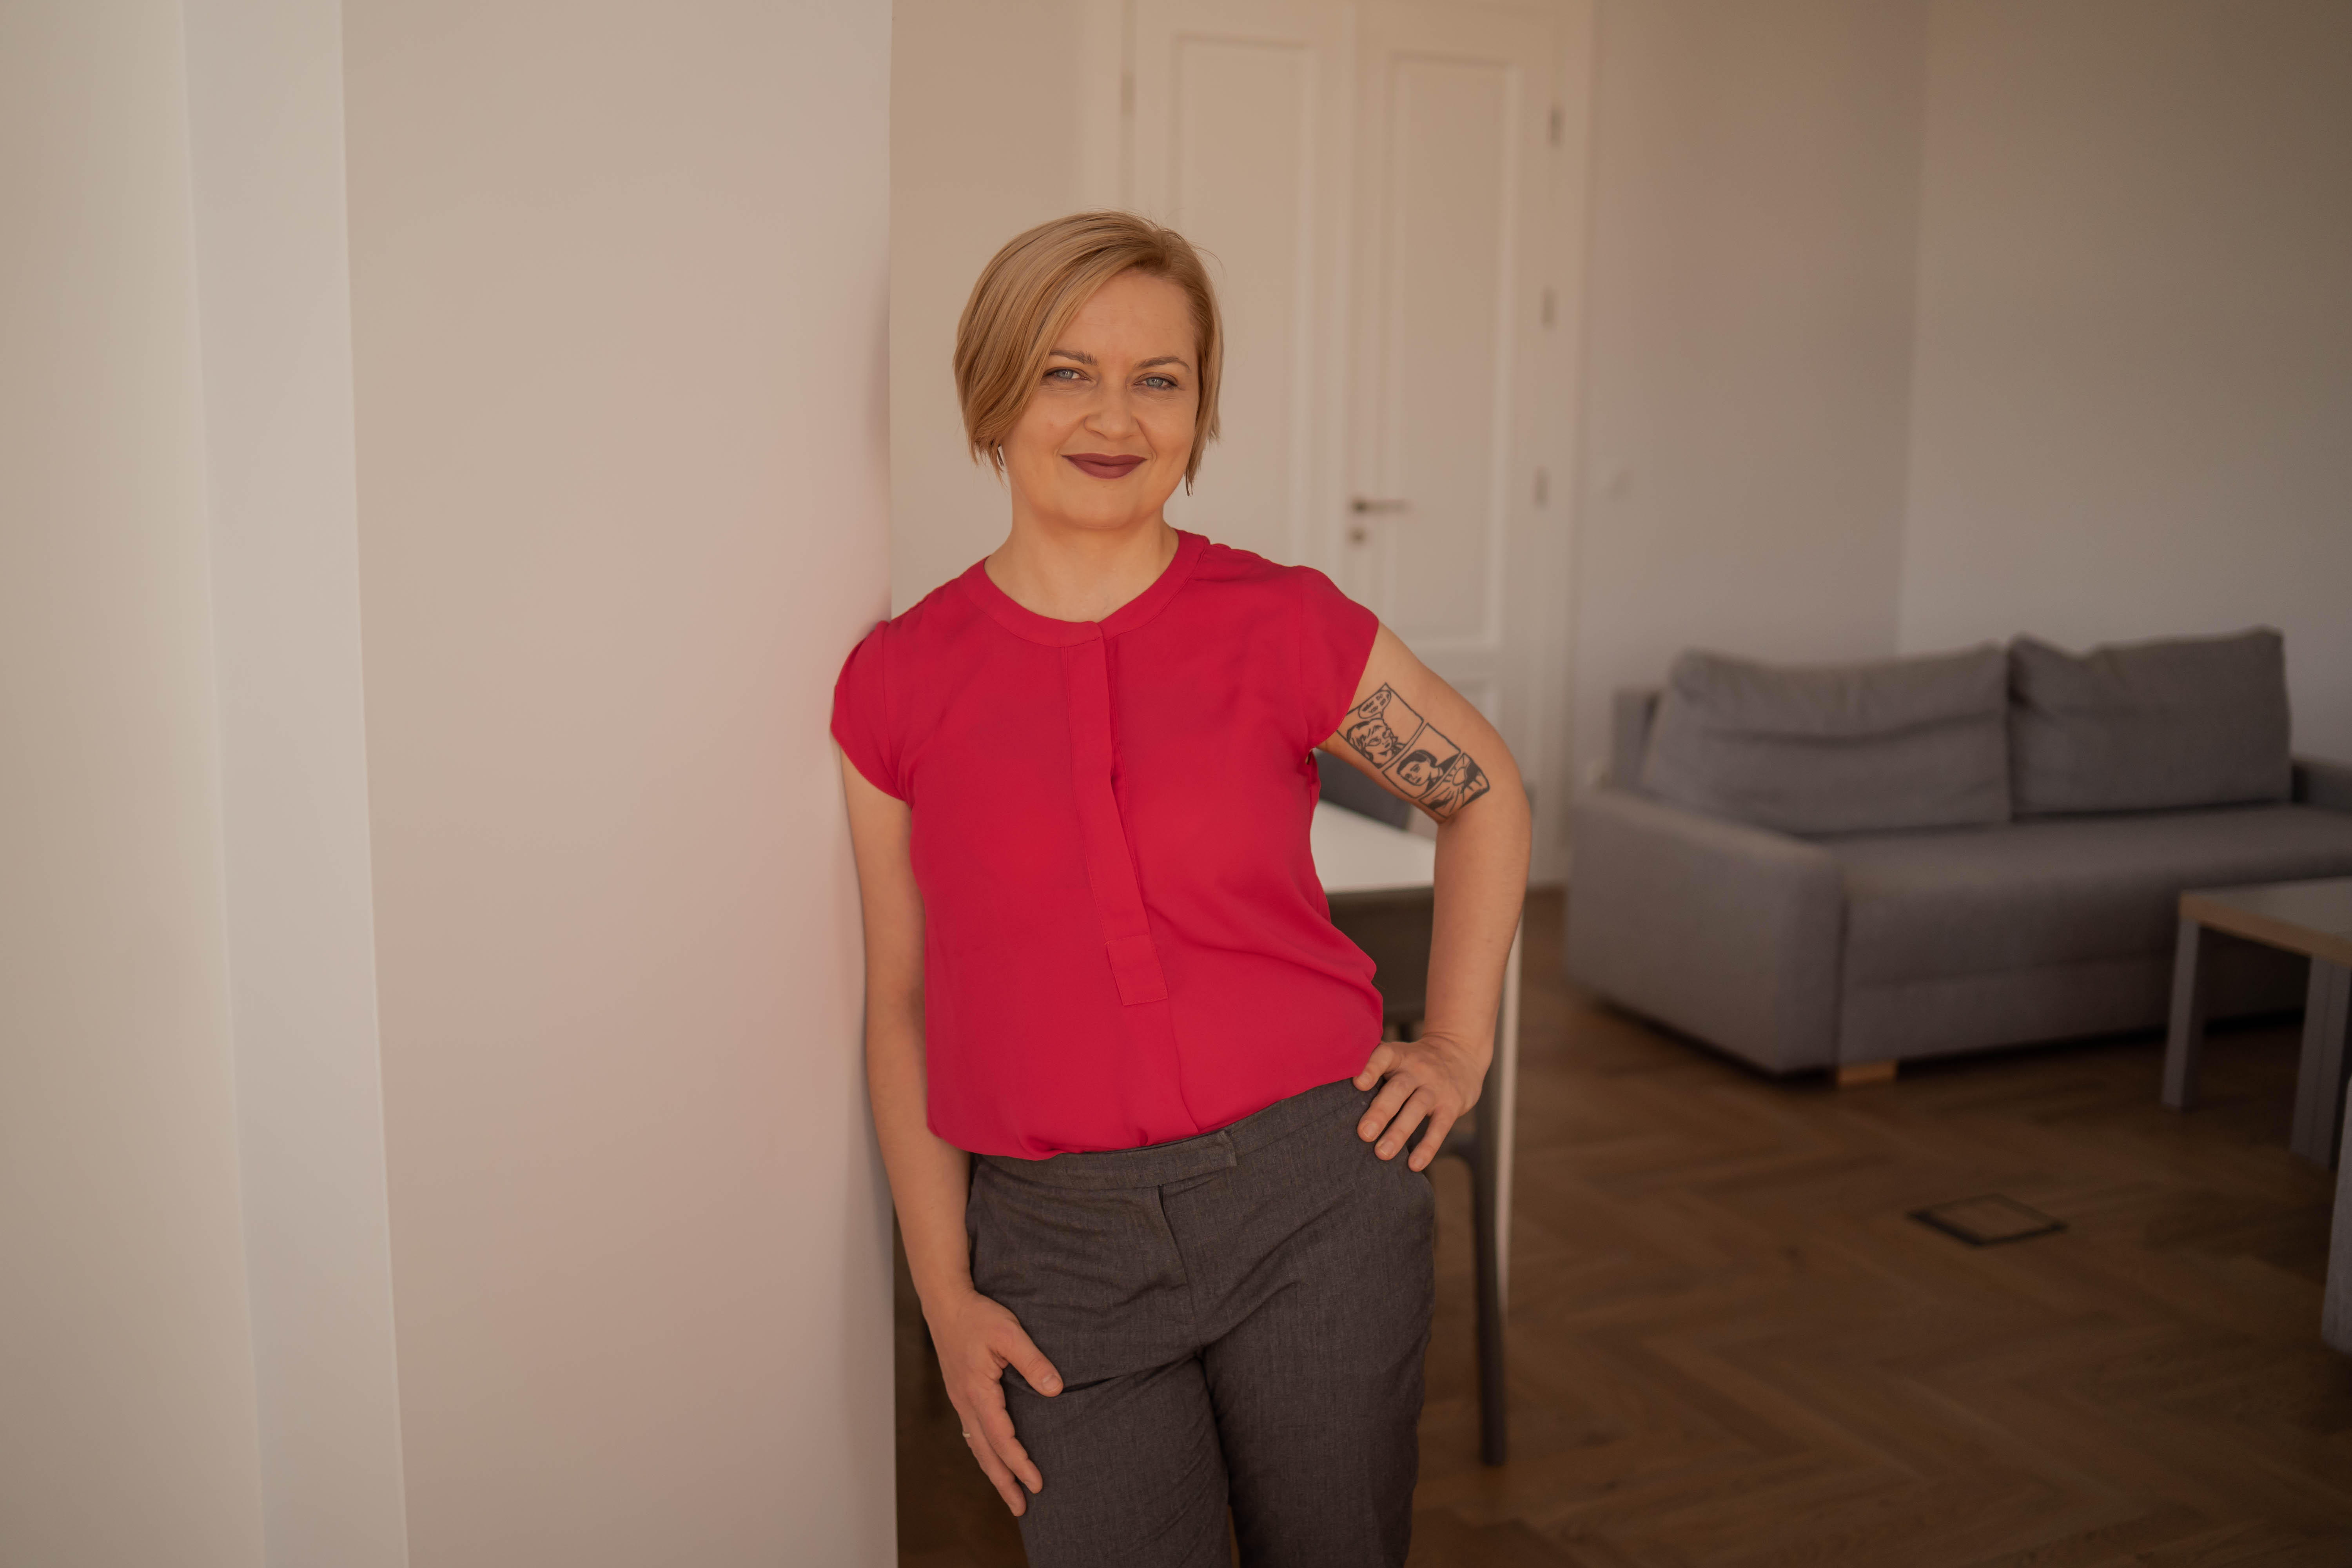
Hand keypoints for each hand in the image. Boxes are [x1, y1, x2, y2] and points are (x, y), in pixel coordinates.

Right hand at [923, 1285, 1062, 1515]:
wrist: (946, 1303)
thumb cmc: (978, 1316)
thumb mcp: (1010, 1334)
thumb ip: (1033, 1361)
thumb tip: (1055, 1389)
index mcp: (978, 1392)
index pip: (1002, 1438)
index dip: (1019, 1463)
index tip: (1037, 1483)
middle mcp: (966, 1402)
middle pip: (985, 1453)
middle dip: (1003, 1482)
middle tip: (1021, 1508)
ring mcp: (960, 1399)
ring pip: (977, 1445)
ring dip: (993, 1470)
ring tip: (1008, 1491)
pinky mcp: (961, 1393)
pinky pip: (972, 1432)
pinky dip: (984, 1451)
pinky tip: (992, 1456)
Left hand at [1353, 1030, 1486, 1171]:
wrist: (1460, 1053)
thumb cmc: (1415, 1062)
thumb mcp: (1399, 1056)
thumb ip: (1374, 1067)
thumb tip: (1334, 1088)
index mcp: (1399, 1057)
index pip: (1384, 1056)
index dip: (1371, 1067)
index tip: (1358, 1083)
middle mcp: (1417, 1069)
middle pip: (1398, 1089)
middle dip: (1381, 1112)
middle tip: (1363, 1133)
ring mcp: (1435, 1088)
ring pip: (1417, 1109)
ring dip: (1399, 1132)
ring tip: (1382, 1154)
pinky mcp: (1452, 1105)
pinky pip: (1440, 1127)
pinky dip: (1428, 1146)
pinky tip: (1414, 1164)